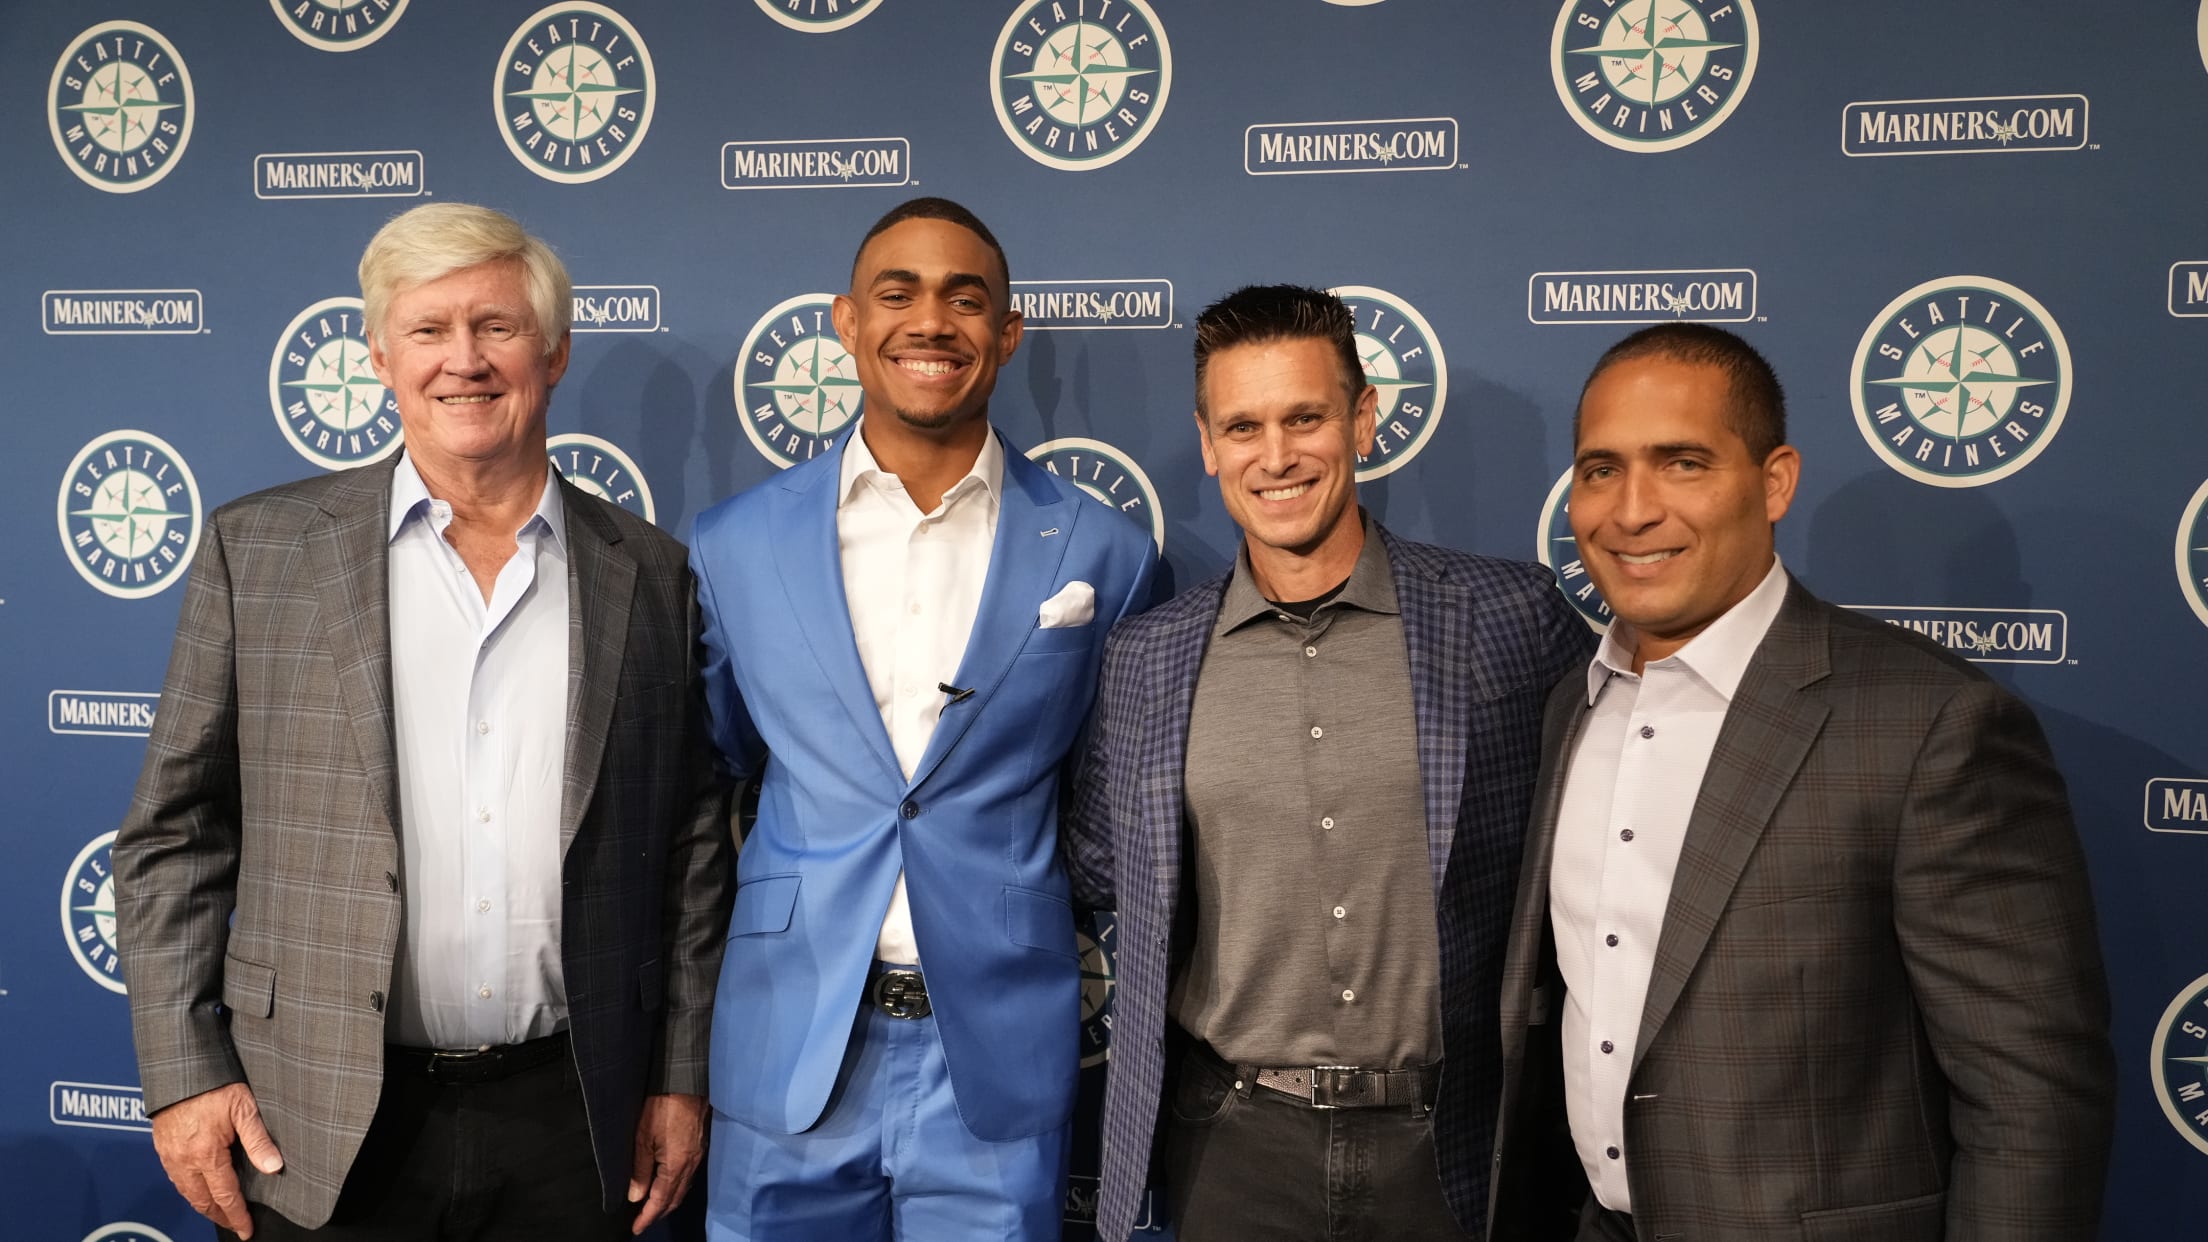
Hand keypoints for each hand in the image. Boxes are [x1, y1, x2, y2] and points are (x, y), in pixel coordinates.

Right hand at [150, 1082, 284, 1238]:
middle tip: (235, 1224)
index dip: (237, 1216)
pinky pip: (176, 1178)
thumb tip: (274, 1167)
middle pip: (202, 1200)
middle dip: (220, 1216)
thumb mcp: (244, 1107)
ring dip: (204, 1205)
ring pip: (187, 1192)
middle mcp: (184, 1160)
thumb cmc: (213, 1083)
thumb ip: (259, 1139)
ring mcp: (170, 1155)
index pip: (225, 1196)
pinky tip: (199, 1188)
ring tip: (220, 1211)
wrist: (180, 1068)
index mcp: (206, 1154)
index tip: (246, 1230)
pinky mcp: (162, 1147)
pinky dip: (189, 1190)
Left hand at [628, 1092, 705, 1233]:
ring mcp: (698, 1156)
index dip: (647, 1217)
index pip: (661, 1200)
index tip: (636, 1228)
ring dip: (669, 1201)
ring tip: (654, 1207)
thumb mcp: (643, 1137)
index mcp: (676, 1166)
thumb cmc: (662, 1107)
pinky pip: (689, 1176)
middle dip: (659, 1213)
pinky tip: (669, 1184)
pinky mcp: (700, 1146)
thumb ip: (640, 1170)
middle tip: (643, 1221)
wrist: (686, 1082)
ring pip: (684, 1188)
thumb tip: (636, 1196)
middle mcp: (691, 1165)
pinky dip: (677, 1187)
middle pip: (675, 1198)